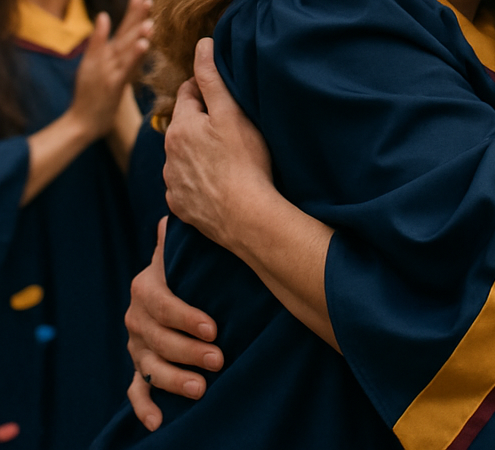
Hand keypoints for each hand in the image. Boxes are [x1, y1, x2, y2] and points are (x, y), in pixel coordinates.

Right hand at [69, 0, 151, 140]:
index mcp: (106, 53)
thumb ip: (101, 43)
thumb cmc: (92, 93)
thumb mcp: (94, 65)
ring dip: (137, 33)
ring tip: (149, 20)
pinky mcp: (113, 85)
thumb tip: (103, 17)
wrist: (83, 122)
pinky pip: (127, 69)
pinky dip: (134, 56)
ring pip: (125, 49)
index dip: (132, 12)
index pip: (122, 29)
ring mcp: (109, 71)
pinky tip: (143, 44)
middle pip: (124, 35)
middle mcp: (107, 59)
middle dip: (136, 16)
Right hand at [126, 217, 222, 430]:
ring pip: (149, 366)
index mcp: (146, 287)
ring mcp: (137, 345)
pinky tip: (158, 422)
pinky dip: (145, 407)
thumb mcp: (185, 248)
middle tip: (218, 359)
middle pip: (158, 340)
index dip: (186, 318)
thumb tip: (173, 213)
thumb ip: (182, 236)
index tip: (213, 328)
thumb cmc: (191, 265)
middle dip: (188, 351)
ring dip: (173, 380)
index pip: (163, 305)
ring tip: (201, 388)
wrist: (178, 284)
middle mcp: (136, 318)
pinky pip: (136, 391)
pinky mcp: (140, 368)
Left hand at [163, 39, 273, 252]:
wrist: (245, 216)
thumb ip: (212, 77)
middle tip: (230, 126)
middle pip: (184, 125)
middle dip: (201, 121)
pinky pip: (186, 184)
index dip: (206, 90)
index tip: (225, 97)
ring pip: (183, 155)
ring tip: (227, 157)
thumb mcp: (231, 112)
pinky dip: (198, 179)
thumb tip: (202, 43)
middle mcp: (168, 153)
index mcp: (180, 126)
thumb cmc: (244, 161)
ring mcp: (172, 182)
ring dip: (198, 151)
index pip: (187, 93)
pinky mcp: (179, 205)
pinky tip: (219, 182)